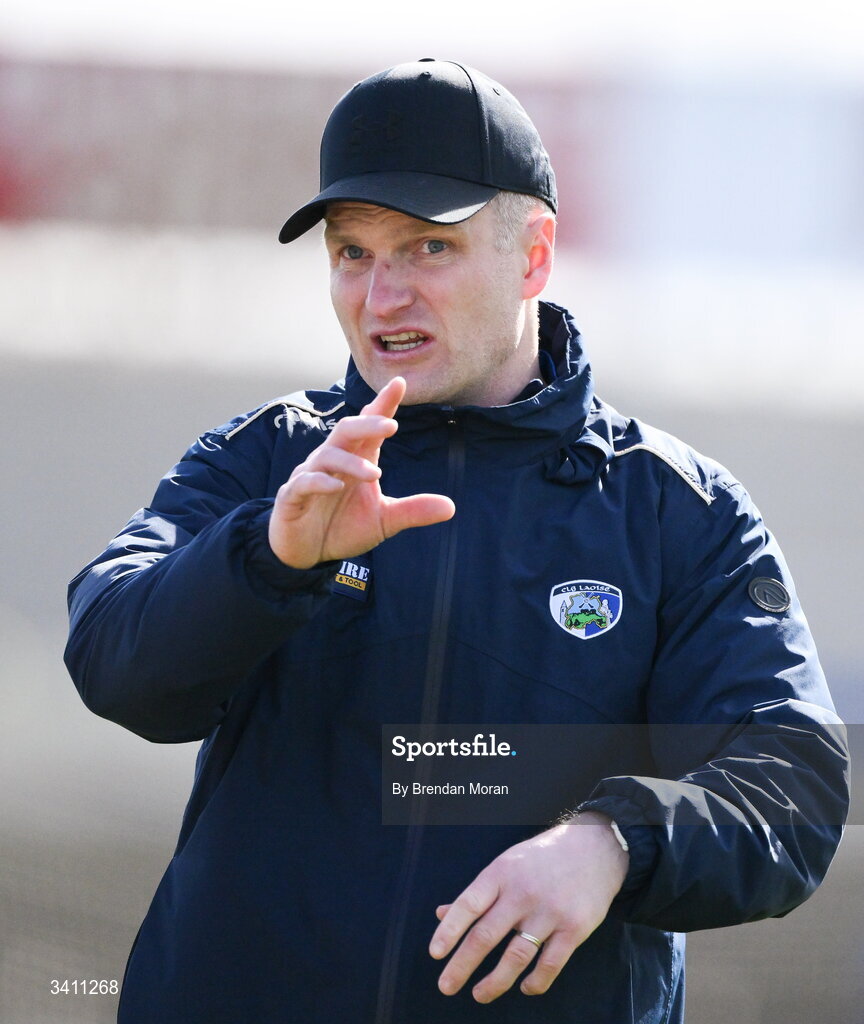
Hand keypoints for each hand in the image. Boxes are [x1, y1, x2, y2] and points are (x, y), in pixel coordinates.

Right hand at [268, 377, 454, 568]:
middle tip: (390, 425)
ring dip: (351, 463)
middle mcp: (333, 461)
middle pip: (348, 431)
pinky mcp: (293, 497)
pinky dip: (320, 482)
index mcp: (356, 460)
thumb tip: (452, 507)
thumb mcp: (383, 521)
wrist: (305, 553)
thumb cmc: (342, 527)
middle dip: (367, 424)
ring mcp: (310, 476)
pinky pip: (304, 482)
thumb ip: (413, 511)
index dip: (383, 405)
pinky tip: (336, 486)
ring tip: (375, 474)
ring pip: (328, 455)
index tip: (400, 383)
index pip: (371, 427)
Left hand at [429, 812, 628, 1002]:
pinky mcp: (574, 928)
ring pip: (516, 956)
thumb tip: (441, 914)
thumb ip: (477, 893)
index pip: (469, 904)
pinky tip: (524, 988)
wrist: (595, 848)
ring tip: (480, 994)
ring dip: (495, 982)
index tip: (435, 954)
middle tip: (446, 986)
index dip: (449, 930)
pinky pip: (550, 964)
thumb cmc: (541, 859)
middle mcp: (522, 892)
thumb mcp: (506, 865)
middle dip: (462, 965)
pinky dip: (535, 982)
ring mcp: (549, 911)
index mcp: (501, 873)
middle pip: (486, 935)